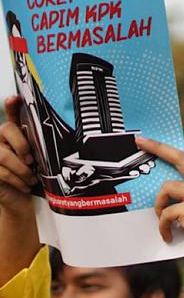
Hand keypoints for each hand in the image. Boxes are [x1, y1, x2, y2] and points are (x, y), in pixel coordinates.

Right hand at [0, 96, 36, 214]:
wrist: (23, 200)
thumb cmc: (34, 177)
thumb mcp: (43, 162)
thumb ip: (43, 149)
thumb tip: (63, 141)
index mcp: (15, 135)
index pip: (12, 114)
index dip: (12, 106)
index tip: (15, 98)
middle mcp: (1, 140)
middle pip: (5, 129)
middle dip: (22, 145)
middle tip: (32, 160)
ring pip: (3, 155)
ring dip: (21, 169)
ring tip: (31, 178)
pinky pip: (1, 172)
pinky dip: (17, 180)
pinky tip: (25, 185)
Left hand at [140, 137, 183, 287]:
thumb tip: (159, 188)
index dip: (176, 144)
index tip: (157, 136)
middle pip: (180, 158)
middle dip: (158, 147)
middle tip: (139, 140)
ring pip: (166, 187)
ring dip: (158, 205)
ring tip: (162, 221)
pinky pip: (165, 213)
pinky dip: (163, 227)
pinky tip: (168, 237)